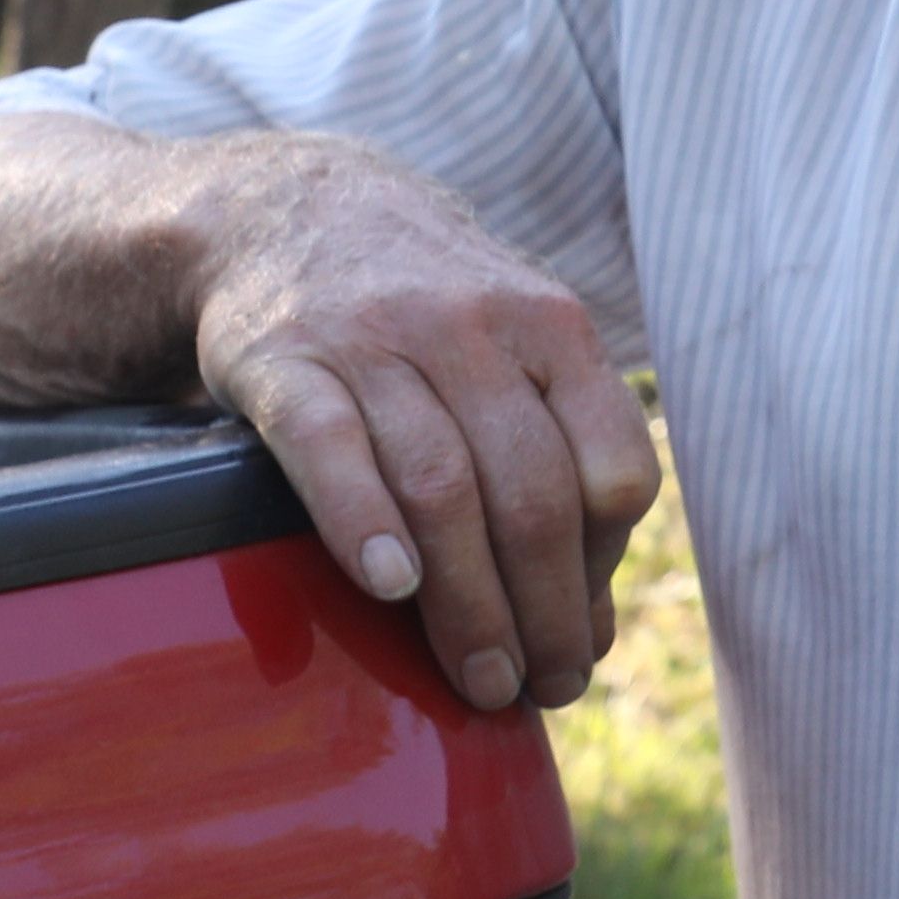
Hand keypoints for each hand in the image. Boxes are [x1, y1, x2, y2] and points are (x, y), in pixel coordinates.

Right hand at [186, 142, 660, 715]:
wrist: (286, 208)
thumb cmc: (425, 318)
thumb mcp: (515, 349)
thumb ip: (560, 465)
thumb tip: (595, 631)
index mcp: (552, 326)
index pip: (615, 468)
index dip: (605, 567)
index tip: (581, 633)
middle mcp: (472, 325)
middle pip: (531, 493)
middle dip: (544, 612)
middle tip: (537, 689)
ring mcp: (375, 338)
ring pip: (441, 484)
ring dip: (467, 602)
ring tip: (478, 681)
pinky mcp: (283, 358)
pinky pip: (330, 449)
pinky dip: (364, 522)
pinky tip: (388, 589)